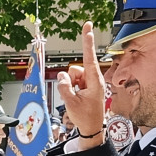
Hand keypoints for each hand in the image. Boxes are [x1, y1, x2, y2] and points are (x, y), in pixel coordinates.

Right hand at [56, 22, 105, 144]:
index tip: (88, 27)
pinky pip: (73, 81)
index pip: (89, 58)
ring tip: (75, 97)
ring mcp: (89, 82)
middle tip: (74, 94)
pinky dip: (71, 87)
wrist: (92, 128)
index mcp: (94, 81)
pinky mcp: (86, 86)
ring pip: (73, 75)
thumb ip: (65, 87)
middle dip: (70, 79)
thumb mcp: (71, 103)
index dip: (87, 42)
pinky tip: (76, 97)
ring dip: (70, 84)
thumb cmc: (86, 116)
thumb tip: (62, 76)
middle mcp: (93, 79)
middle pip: (76, 68)